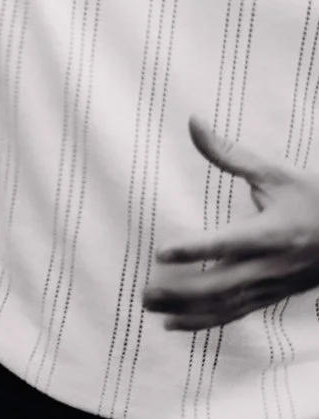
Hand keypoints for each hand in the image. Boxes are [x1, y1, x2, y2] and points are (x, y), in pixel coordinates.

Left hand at [144, 118, 318, 329]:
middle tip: (145, 291)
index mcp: (274, 233)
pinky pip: (236, 312)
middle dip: (183, 291)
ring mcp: (274, 284)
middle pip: (224, 284)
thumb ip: (230, 154)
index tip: (161, 252)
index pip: (230, 244)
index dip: (196, 250)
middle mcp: (273, 264)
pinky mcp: (273, 294)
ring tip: (149, 306)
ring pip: (227, 304)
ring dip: (187, 310)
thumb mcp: (276, 173)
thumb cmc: (312, 197)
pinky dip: (206, 321)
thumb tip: (194, 121)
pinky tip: (175, 324)